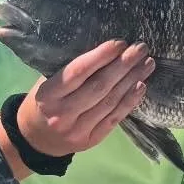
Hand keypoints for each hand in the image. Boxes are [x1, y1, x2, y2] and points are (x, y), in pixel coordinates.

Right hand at [7, 39, 155, 155]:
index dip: (100, 57)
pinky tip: (141, 86)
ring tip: (147, 64)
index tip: (120, 43)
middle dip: (123, 65)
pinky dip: (129, 101)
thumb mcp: (46, 83)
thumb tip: (104, 51)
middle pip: (99, 87)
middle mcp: (62, 114)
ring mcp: (78, 130)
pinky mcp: (91, 140)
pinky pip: (114, 118)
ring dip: (132, 81)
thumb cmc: (43, 102)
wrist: (35, 140)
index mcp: (48, 95)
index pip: (77, 73)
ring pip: (110, 102)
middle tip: (141, 49)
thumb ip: (69, 71)